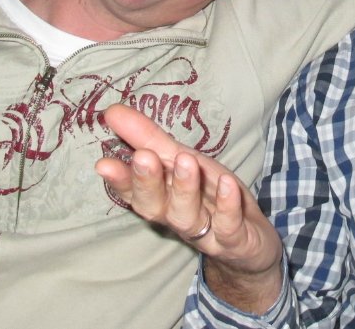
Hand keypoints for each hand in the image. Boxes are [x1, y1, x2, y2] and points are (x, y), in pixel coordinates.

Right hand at [95, 104, 284, 311]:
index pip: (133, 191)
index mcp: (161, 198)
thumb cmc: (209, 197)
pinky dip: (228, 206)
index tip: (103, 163)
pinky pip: (229, 227)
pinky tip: (228, 183)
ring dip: (185, 189)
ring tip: (186, 160)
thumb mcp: (182, 162)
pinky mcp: (235, 241)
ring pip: (188, 217)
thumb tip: (112, 110)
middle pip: (155, 206)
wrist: (250, 243)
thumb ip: (149, 139)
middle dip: (147, 182)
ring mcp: (205, 233)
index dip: (120, 179)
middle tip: (143, 157)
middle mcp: (176, 217)